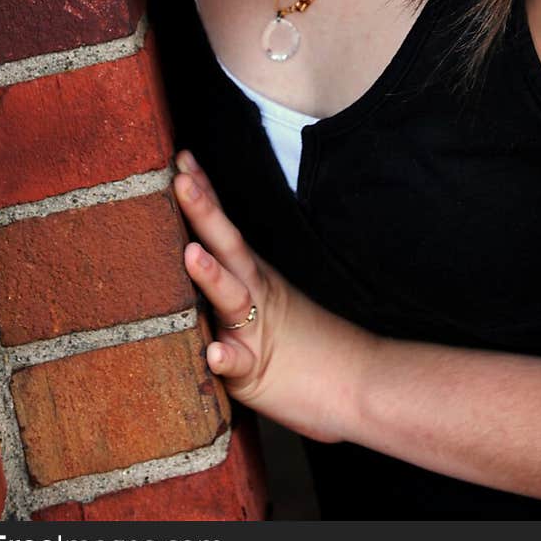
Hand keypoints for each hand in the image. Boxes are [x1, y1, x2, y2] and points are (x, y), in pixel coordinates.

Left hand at [173, 151, 369, 442]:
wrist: (359, 382)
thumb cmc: (309, 344)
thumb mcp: (269, 302)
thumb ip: (236, 280)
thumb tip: (203, 251)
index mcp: (254, 276)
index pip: (225, 227)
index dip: (205, 193)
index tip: (182, 157)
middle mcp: (255, 294)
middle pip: (228, 246)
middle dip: (204, 211)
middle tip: (181, 178)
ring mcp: (256, 331)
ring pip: (232, 298)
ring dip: (212, 276)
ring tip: (191, 254)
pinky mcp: (257, 373)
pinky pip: (240, 365)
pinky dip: (227, 358)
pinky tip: (213, 355)